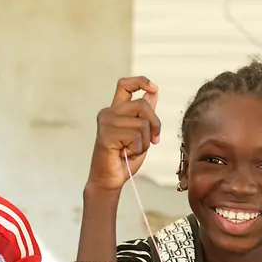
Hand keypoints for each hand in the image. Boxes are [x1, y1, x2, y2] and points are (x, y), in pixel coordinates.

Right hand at [87, 76, 160, 191]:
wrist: (110, 179)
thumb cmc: (124, 158)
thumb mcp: (141, 133)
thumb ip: (145, 114)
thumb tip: (153, 91)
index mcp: (115, 110)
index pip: (125, 85)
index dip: (141, 81)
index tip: (154, 88)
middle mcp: (108, 113)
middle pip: (143, 104)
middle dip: (155, 124)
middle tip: (152, 141)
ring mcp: (106, 123)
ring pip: (142, 123)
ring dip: (145, 142)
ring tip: (133, 150)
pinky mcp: (107, 135)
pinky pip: (136, 136)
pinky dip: (138, 149)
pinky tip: (126, 154)